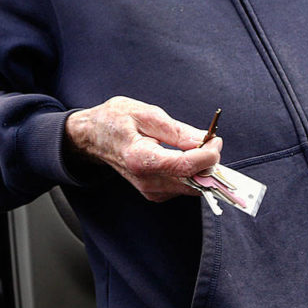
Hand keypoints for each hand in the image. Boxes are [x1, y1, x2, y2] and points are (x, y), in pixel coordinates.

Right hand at [65, 96, 221, 200]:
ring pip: (192, 187)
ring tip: (198, 145)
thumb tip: (203, 140)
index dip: (208, 154)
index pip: (185, 167)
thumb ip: (177, 130)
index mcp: (141, 159)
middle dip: (209, 162)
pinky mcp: (154, 193)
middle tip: (210, 140)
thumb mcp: (146, 114)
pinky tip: (187, 156)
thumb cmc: (115, 121)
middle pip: (193, 181)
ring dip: (202, 168)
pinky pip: (184, 187)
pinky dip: (193, 173)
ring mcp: (150, 190)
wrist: (93, 137)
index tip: (215, 139)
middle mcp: (146, 181)